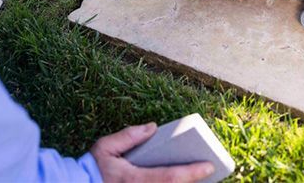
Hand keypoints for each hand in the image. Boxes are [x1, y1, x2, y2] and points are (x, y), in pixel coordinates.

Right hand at [90, 123, 214, 182]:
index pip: (170, 177)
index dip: (192, 173)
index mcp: (135, 179)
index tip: (209, 166)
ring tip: (200, 177)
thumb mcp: (105, 147)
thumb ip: (128, 136)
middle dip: (194, 182)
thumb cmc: (92, 169)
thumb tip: (153, 127)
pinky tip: (184, 180)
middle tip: (210, 172)